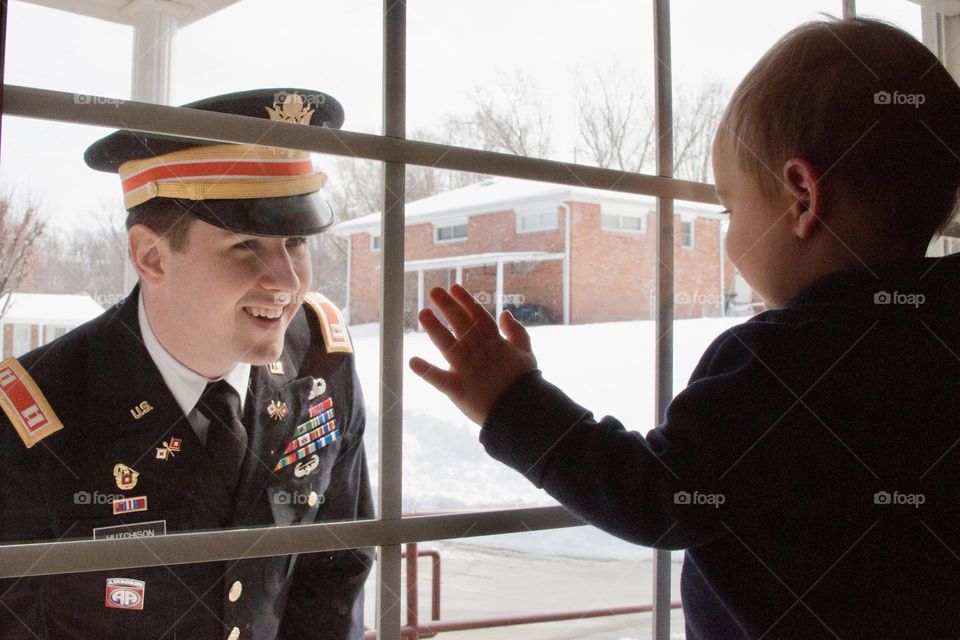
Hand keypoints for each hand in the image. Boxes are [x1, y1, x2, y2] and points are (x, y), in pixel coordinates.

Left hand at [409, 284, 537, 424]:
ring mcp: (469, 371)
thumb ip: (517, 332)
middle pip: (463, 326)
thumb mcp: (527, 354)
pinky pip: (441, 380)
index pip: (479, 317)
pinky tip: (412, 361)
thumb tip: (505, 313)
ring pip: (450, 346)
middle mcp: (481, 354)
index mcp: (496, 344)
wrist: (523, 414)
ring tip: (423, 314)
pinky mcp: (459, 390)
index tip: (454, 288)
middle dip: (448, 307)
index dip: (467, 302)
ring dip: (436, 329)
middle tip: (434, 291)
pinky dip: (427, 371)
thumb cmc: (524, 384)